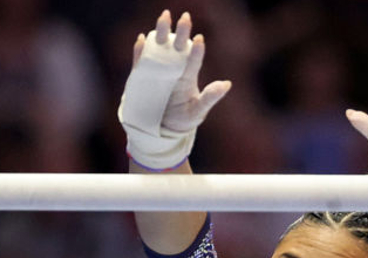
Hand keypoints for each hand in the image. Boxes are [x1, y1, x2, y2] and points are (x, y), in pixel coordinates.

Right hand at [119, 11, 231, 169]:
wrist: (161, 129)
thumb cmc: (183, 119)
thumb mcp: (198, 111)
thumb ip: (210, 97)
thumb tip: (227, 84)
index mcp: (188, 75)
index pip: (194, 59)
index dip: (196, 50)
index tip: (199, 39)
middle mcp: (174, 68)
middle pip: (178, 46)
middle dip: (181, 31)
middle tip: (186, 17)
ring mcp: (157, 71)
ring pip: (159, 47)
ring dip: (160, 31)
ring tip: (165, 17)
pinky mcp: (142, 77)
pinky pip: (140, 61)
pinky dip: (140, 50)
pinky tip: (142, 39)